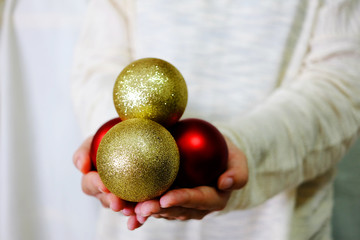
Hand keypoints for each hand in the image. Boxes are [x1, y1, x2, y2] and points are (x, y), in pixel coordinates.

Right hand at [73, 136, 146, 229]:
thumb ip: (84, 152)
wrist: (133, 140)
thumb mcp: (93, 141)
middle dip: (111, 202)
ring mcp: (121, 197)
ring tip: (133, 211)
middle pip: (106, 200)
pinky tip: (144, 216)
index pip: (90, 184)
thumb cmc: (109, 140)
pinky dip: (139, 215)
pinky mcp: (136, 199)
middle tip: (118, 203)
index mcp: (92, 179)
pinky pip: (137, 210)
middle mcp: (105, 192)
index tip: (104, 185)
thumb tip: (81, 166)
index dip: (96, 185)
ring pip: (122, 207)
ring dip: (126, 211)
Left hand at [133, 138, 247, 224]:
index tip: (166, 198)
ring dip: (144, 211)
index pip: (196, 199)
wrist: (218, 157)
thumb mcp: (239, 162)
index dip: (181, 200)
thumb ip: (237, 174)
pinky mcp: (169, 199)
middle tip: (140, 208)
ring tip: (127, 209)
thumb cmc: (229, 157)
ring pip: (161, 210)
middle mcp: (195, 207)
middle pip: (175, 209)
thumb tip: (226, 183)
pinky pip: (154, 205)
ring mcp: (181, 205)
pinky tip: (124, 210)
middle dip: (157, 209)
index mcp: (213, 199)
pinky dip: (139, 209)